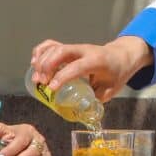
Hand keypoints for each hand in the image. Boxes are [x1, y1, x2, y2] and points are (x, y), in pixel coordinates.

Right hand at [30, 36, 151, 102]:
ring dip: (42, 61)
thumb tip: (78, 110)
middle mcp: (84, 50)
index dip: (62, 77)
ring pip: (54, 47)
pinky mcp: (69, 47)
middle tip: (41, 83)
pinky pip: (51, 45)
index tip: (51, 89)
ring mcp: (75, 47)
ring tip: (37, 78)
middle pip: (61, 51)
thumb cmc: (116, 73)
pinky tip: (34, 63)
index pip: (77, 66)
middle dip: (47, 67)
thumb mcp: (110, 90)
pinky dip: (40, 51)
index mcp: (97, 61)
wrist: (121, 56)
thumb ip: (94, 99)